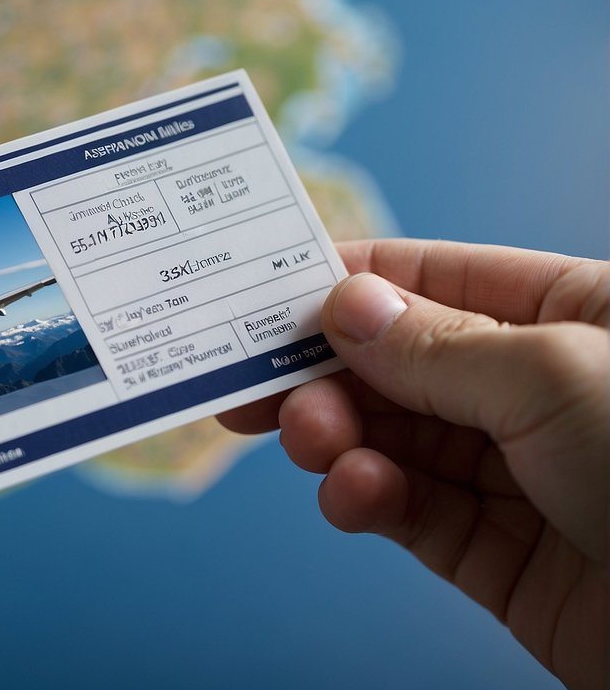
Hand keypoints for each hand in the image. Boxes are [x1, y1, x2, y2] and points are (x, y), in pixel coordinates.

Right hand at [220, 239, 607, 689]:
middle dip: (330, 370)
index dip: (350, 279)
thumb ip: (435, 344)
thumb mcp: (554, 374)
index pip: (436, 279)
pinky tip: (353, 492)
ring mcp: (517, 474)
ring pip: (395, 438)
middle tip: (264, 382)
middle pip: (401, 363)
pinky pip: (411, 512)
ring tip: (309, 438)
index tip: (266, 289)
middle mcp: (537, 391)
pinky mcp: (499, 555)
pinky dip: (367, 497)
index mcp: (571, 316)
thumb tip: (345, 305)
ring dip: (338, 434)